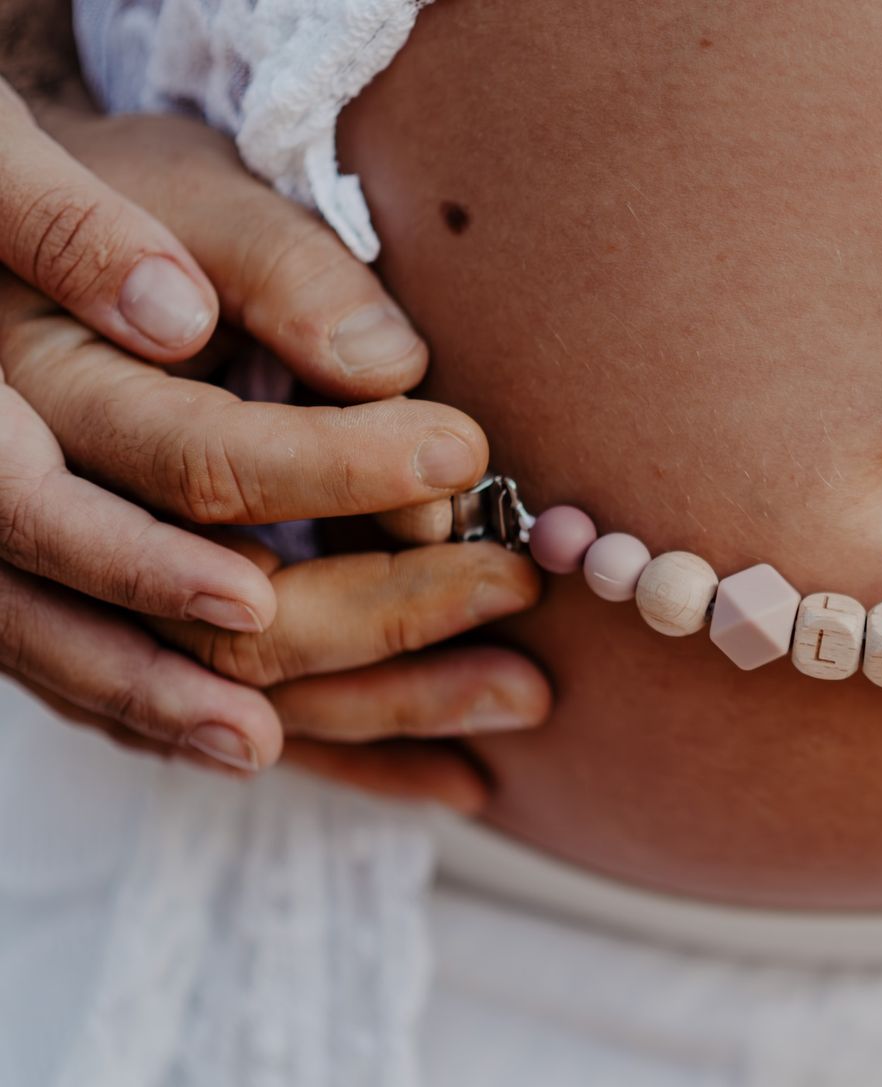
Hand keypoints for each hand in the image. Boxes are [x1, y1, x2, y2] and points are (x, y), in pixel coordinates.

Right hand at [0, 105, 548, 804]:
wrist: (38, 263)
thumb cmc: (137, 214)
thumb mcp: (197, 199)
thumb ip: (277, 275)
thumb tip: (388, 370)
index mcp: (43, 399)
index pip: (201, 468)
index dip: (338, 468)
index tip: (462, 451)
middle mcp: (33, 520)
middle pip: (212, 613)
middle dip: (378, 608)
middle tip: (510, 584)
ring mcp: (58, 602)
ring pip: (221, 696)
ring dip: (377, 709)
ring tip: (520, 697)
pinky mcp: (105, 649)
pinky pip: (233, 732)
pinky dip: (339, 762)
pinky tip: (453, 779)